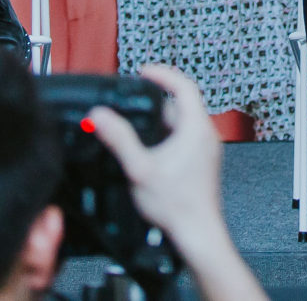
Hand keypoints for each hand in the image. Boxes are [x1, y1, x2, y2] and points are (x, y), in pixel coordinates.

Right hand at [85, 66, 229, 257]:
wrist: (196, 233)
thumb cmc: (177, 206)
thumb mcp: (140, 168)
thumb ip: (119, 139)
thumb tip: (101, 116)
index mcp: (196, 128)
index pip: (183, 86)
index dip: (163, 75)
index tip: (144, 72)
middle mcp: (205, 135)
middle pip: (180, 106)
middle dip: (154, 104)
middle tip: (131, 104)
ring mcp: (205, 150)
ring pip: (181, 124)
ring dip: (159, 122)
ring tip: (135, 128)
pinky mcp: (201, 164)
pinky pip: (184, 140)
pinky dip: (166, 138)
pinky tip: (148, 152)